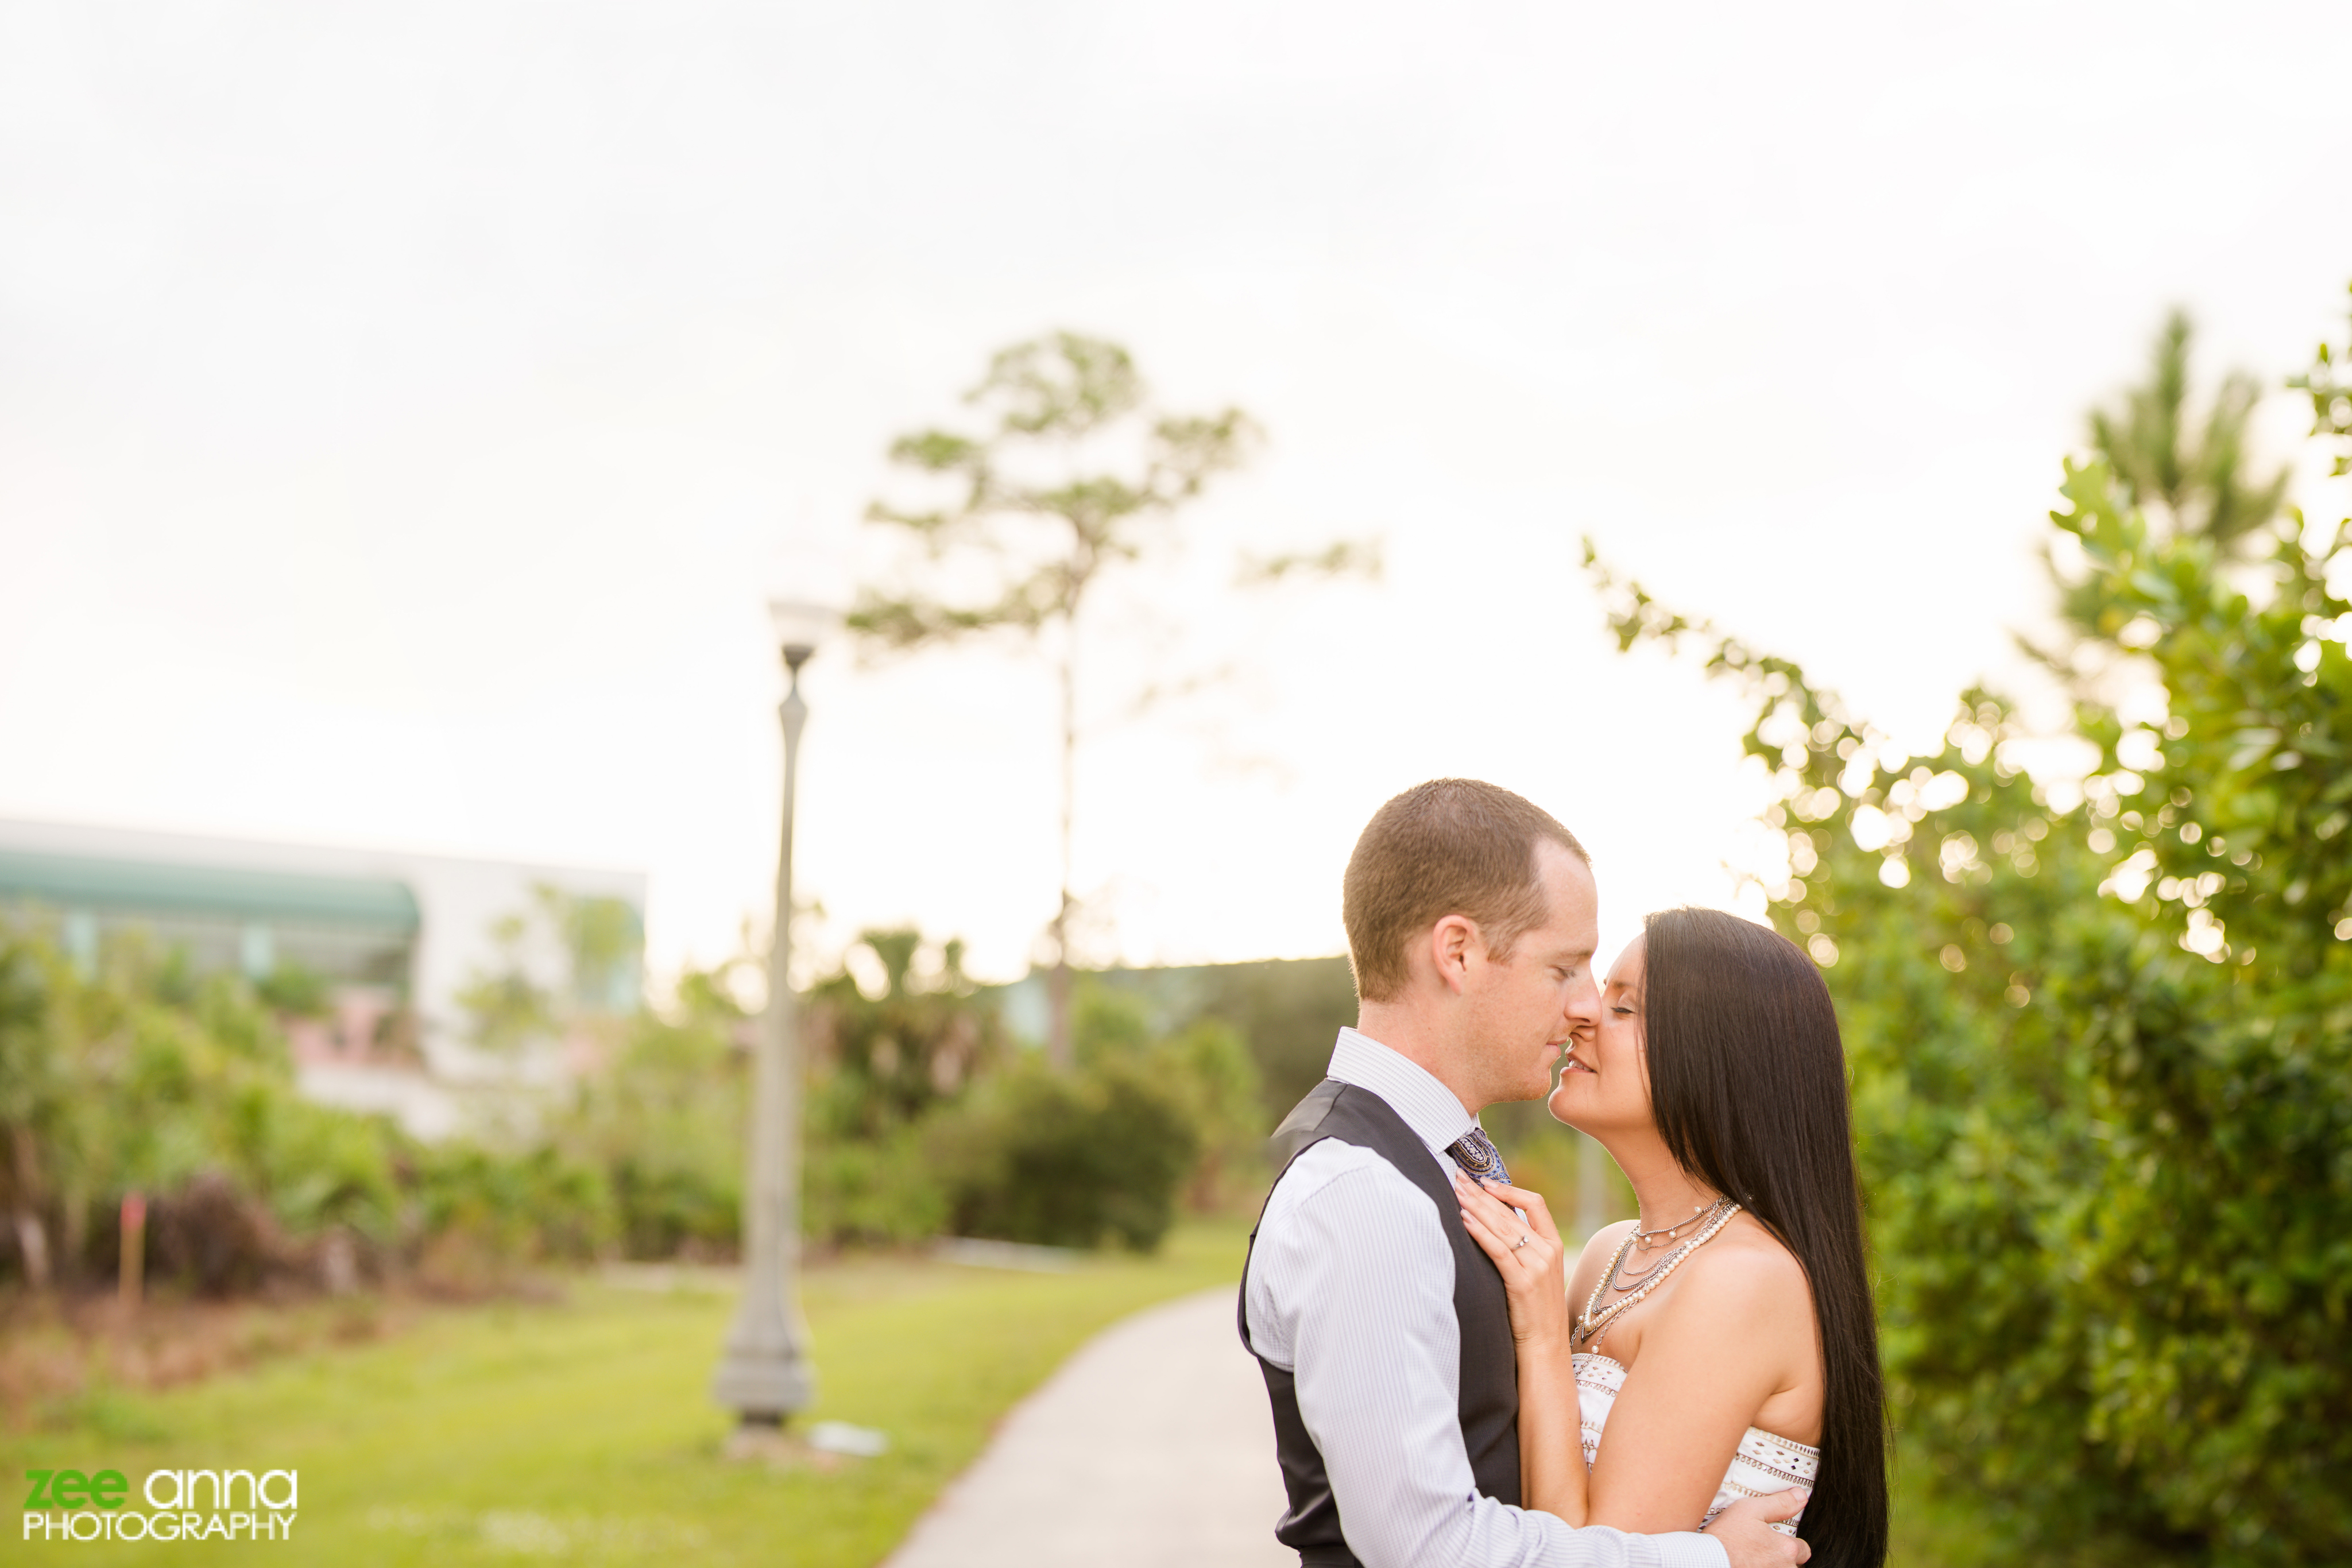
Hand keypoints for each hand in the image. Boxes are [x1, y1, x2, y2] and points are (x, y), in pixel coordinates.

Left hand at [1453, 1171, 1570, 1348]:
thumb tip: (1495, 1223)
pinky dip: (1479, 1232)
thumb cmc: (1535, 1310)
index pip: (1535, 1203)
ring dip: (1475, 1207)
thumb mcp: (1537, 1273)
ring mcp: (1537, 1267)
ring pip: (1502, 1227)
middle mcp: (1547, 1252)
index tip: (1485, 1181)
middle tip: (1458, 1179)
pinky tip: (1463, 1220)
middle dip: (1481, 1194)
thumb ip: (1524, 1248)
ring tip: (1456, 1193)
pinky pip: (1497, 1250)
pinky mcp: (1522, 1282)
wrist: (1545, 1346)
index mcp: (1554, 1245)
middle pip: (1510, 1212)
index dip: (1509, 1189)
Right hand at [1704, 1490, 1810, 1566]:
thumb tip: (1800, 1496)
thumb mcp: (1749, 1510)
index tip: (1774, 1542)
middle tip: (1760, 1551)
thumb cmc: (1725, 1538)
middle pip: (1793, 1565)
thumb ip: (1779, 1503)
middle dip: (1781, 1559)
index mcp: (1786, 1549)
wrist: (1707, 1561)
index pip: (1803, 1549)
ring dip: (1771, 1566)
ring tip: (1752, 1560)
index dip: (1790, 1544)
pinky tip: (1746, 1565)